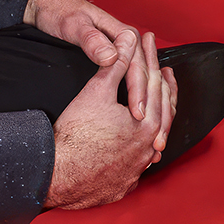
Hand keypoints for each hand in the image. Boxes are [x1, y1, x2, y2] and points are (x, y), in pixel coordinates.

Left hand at [25, 0, 172, 126]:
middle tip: (141, 124)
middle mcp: (125, 42)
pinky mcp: (110, 57)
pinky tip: (130, 112)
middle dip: (143, 101)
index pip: (137, 67)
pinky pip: (126, 78)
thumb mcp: (74, 25)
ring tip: (142, 124)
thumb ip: (92, 40)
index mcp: (122, 33)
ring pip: (137, 79)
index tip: (136, 111)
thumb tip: (111, 56)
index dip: (137, 91)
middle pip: (141, 76)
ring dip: (142, 101)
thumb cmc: (60, 12)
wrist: (48, 5)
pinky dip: (131, 95)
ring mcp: (118, 50)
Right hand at [44, 32, 176, 208]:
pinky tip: (141, 140)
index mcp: (148, 125)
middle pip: (164, 112)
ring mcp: (139, 169)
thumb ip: (116, 64)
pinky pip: (140, 161)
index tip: (148, 43)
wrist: (58, 175)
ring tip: (157, 102)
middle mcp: (149, 149)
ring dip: (159, 117)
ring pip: (155, 138)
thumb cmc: (75, 136)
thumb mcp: (96, 92)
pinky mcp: (125, 182)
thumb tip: (129, 41)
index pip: (155, 84)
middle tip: (164, 69)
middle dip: (165, 87)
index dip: (151, 58)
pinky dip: (143, 145)